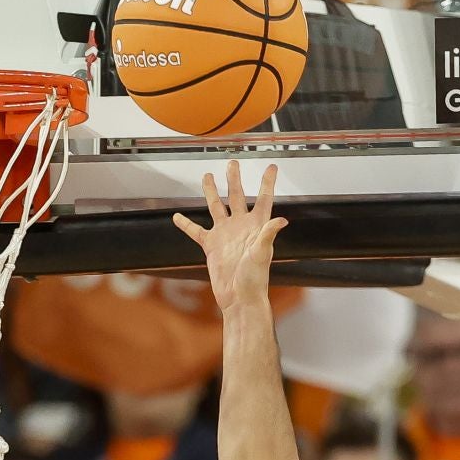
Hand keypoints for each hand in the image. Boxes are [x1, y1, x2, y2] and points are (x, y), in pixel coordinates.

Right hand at [172, 162, 287, 313]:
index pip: (264, 198)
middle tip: (232, 162)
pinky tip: (177, 216)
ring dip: (211, 192)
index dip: (268, 182)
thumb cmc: (255, 278)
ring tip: (207, 176)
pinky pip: (196, 231)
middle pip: (237, 196)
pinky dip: (186, 224)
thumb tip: (281, 220)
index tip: (272, 166)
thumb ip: (268, 234)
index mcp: (257, 225)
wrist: (239, 297)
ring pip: (216, 207)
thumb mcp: (262, 254)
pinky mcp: (211, 245)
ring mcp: (225, 234)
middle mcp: (241, 226)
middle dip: (234, 179)